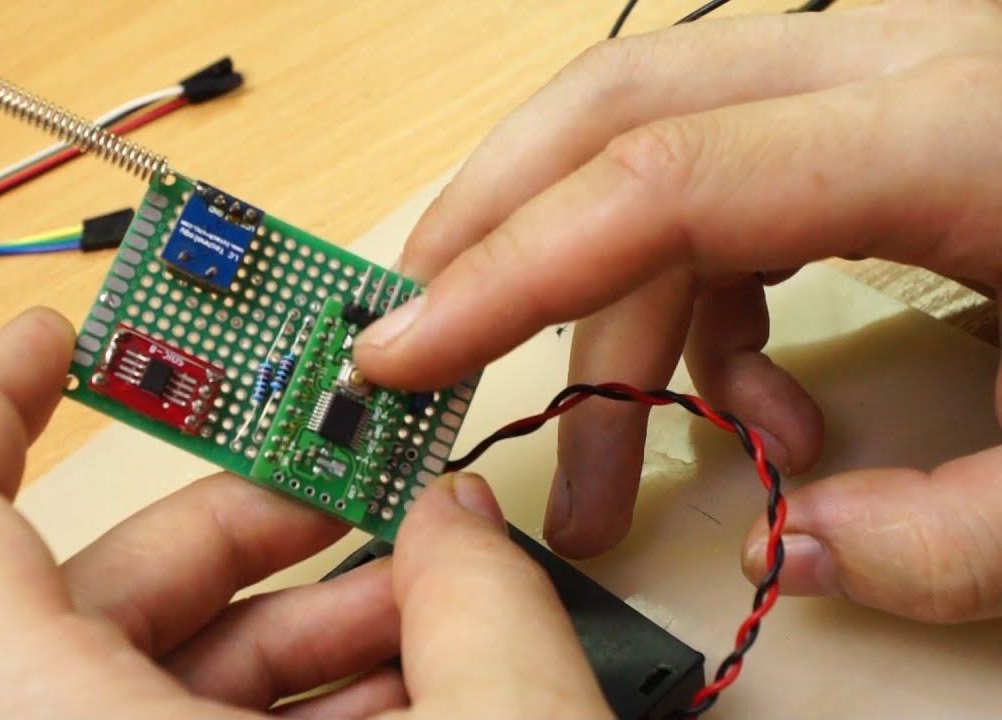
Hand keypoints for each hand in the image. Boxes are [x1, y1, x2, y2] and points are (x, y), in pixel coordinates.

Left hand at [0, 309, 611, 718]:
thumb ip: (485, 612)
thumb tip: (464, 529)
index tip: (62, 340)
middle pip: (89, 594)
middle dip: (247, 524)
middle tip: (364, 494)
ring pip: (155, 675)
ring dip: (302, 624)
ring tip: (435, 608)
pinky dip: (301, 704)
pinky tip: (417, 687)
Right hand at [355, 0, 1001, 622]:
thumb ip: (975, 528)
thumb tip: (801, 550)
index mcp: (958, 123)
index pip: (659, 177)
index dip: (506, 272)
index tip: (401, 354)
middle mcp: (903, 59)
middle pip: (619, 106)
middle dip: (495, 232)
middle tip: (421, 345)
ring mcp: (893, 73)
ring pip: (664, 155)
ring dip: (614, 317)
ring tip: (619, 470)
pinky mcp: (894, 114)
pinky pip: (739, 189)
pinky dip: (707, 307)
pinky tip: (757, 410)